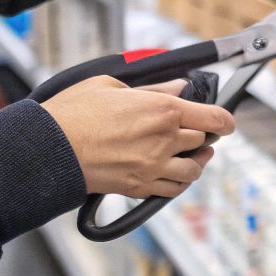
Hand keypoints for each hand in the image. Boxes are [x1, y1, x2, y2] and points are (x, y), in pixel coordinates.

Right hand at [41, 77, 235, 197]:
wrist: (48, 148)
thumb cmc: (74, 112)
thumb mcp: (113, 85)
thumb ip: (153, 88)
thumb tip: (178, 87)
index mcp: (162, 109)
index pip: (214, 118)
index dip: (226, 120)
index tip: (227, 122)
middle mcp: (164, 139)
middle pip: (202, 142)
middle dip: (202, 137)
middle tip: (197, 134)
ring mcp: (153, 166)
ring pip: (193, 170)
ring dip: (195, 163)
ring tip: (191, 157)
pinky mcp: (139, 187)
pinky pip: (172, 190)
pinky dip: (178, 183)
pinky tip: (173, 174)